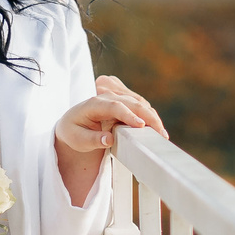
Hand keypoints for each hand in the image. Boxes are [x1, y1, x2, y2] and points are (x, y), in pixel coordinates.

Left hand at [54, 76, 167, 205]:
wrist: (72, 123)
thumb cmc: (73, 131)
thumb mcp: (77, 139)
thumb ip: (92, 140)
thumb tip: (109, 139)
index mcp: (93, 103)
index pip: (114, 106)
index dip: (129, 115)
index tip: (141, 126)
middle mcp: (106, 96)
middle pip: (132, 102)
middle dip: (148, 117)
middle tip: (160, 135)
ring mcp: (117, 95)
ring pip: (140, 102)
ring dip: (152, 117)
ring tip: (161, 135)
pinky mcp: (124, 99)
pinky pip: (141, 105)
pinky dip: (150, 115)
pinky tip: (157, 128)